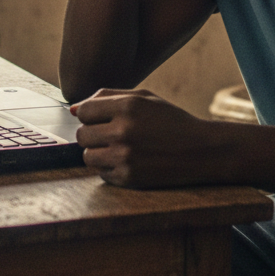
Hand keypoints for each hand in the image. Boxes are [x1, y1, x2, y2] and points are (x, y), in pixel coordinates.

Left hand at [71, 88, 218, 187]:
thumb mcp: (144, 98)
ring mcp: (126, 156)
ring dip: (98, 152)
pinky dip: (110, 168)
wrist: (200, 150)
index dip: (90, 114)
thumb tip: (74, 108)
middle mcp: (124, 131)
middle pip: (82, 135)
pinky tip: (128, 160)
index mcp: (127, 106)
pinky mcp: (129, 178)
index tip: (101, 118)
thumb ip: (107, 97)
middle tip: (110, 134)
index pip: (84, 111)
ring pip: (87, 156)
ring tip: (118, 148)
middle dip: (93, 134)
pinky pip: (102, 173)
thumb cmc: (170, 120)